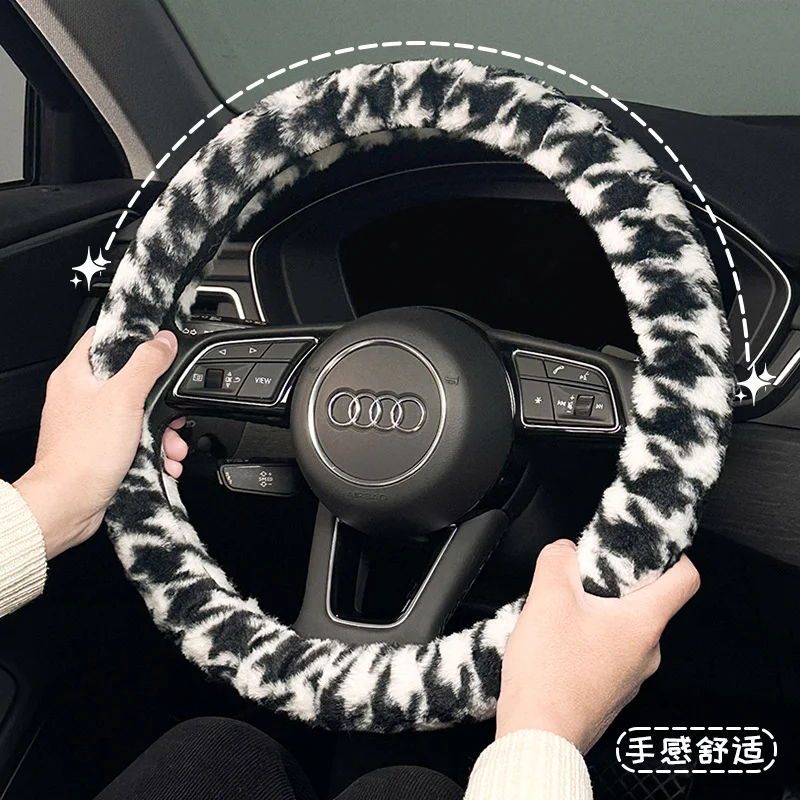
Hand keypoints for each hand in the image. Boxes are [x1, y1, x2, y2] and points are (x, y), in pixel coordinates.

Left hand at [13, 327, 188, 558]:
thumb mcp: (124, 398)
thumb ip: (146, 364)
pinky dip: (154, 449)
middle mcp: (80, 397)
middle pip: (130, 381)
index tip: (158, 343)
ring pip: (137, 414)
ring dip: (162, 431)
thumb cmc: (82, 453)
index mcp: (76, 375)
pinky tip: (164, 460)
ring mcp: (91, 425)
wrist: (69, 504)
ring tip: (172, 445)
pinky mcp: (101, 450)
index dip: (132, 337)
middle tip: (171, 410)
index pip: (103, 339)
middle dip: (160, 399)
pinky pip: (135, 441)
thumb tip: (164, 341)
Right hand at [496, 539, 699, 753]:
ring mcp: (630, 677)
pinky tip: (555, 643)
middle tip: (582, 577)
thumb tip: (564, 550)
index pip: (685, 578)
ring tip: (560, 611)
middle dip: (615, 583)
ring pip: (622, 628)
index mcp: (644, 624)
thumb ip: (558, 560)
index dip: (670, 553)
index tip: (648, 546)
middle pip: (647, 602)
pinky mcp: (609, 692)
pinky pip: (606, 654)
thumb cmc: (550, 676)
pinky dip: (586, 641)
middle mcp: (647, 652)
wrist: (538, 734)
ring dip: (595, 613)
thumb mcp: (547, 597)